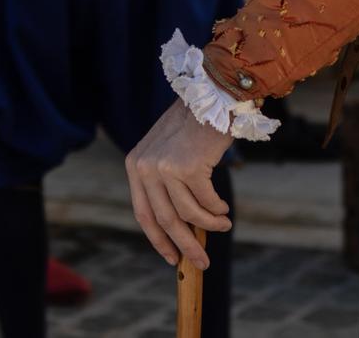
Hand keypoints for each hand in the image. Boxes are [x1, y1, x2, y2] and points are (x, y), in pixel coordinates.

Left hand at [125, 101, 233, 267]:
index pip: (143, 213)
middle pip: (164, 219)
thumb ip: (163, 183)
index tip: (172, 258)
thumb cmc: (192, 126)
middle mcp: (145, 167)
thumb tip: (179, 227)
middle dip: (185, 245)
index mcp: (134, 165)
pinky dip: (216, 209)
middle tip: (201, 262)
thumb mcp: (166, 152)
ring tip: (223, 224)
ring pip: (188, 214)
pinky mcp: (188, 167)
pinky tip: (223, 209)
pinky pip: (206, 201)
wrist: (210, 96)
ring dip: (208, 225)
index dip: (158, 239)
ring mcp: (165, 167)